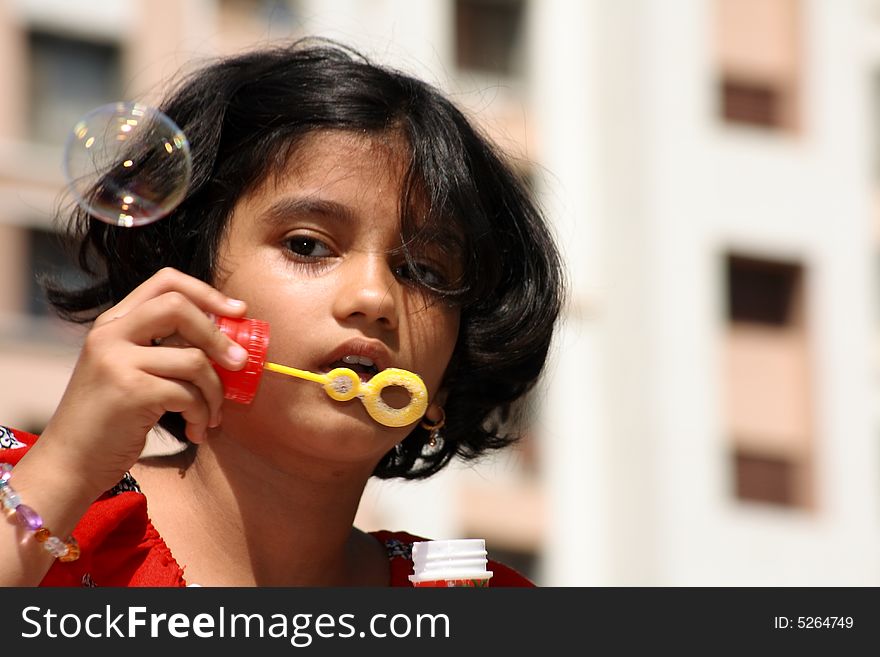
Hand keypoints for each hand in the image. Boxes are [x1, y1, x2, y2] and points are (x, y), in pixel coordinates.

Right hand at [38, 267, 248, 495]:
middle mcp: (110, 335)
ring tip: (211, 415)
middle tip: (240, 363)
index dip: (207, 292)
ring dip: (214, 392)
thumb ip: (165, 348)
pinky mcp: (130, 392)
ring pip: (194, 359)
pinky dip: (202, 414)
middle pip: (179, 307)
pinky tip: (196, 431)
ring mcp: (117, 362)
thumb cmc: (111, 421)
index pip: (165, 281)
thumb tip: (229, 339)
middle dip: (219, 336)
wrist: (70, 464)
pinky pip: (188, 394)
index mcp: (113, 323)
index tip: (237, 311)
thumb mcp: (130, 371)